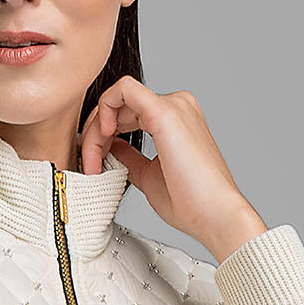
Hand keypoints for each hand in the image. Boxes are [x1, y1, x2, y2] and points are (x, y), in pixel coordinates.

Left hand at [78, 75, 267, 260]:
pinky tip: (102, 136)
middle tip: (89, 165)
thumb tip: (112, 147)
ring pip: (117, 98)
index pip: (126, 113)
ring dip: (95, 128)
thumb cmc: (191, 202)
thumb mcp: (148, 175)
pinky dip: (104, 109)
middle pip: (118, 105)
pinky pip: (123, 90)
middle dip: (94, 134)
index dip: (101, 136)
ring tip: (93, 161)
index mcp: (175, 119)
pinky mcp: (165, 111)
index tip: (94, 163)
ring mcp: (173, 105)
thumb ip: (130, 157)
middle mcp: (176, 106)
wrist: (214, 214)